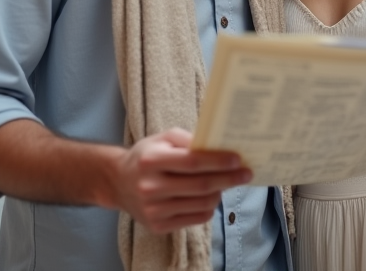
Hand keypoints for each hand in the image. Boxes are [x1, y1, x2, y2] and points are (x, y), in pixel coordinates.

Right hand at [109, 128, 250, 234]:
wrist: (119, 183)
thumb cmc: (147, 156)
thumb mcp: (162, 138)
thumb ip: (188, 139)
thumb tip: (217, 146)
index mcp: (151, 160)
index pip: (192, 162)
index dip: (218, 162)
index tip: (238, 159)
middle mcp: (150, 187)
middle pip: (200, 185)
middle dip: (228, 179)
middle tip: (246, 173)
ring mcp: (153, 210)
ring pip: (201, 203)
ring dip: (220, 193)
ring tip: (227, 183)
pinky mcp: (157, 226)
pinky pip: (195, 218)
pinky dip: (209, 207)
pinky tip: (211, 197)